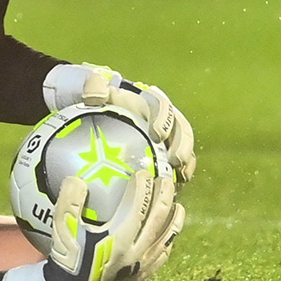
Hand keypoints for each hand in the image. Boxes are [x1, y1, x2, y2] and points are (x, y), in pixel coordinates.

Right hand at [42, 168, 183, 280]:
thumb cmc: (68, 255)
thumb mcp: (62, 227)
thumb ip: (69, 202)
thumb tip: (77, 179)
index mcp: (116, 241)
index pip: (138, 208)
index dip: (143, 188)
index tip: (143, 172)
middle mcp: (134, 253)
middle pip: (158, 219)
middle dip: (164, 195)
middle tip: (165, 179)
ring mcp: (141, 265)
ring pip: (166, 237)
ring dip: (174, 217)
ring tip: (176, 201)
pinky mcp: (143, 274)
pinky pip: (164, 254)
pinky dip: (169, 238)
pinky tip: (171, 228)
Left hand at [79, 69, 196, 184]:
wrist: (97, 124)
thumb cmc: (98, 108)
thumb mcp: (94, 93)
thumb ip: (94, 87)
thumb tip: (96, 97)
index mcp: (150, 105)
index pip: (163, 107)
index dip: (164, 118)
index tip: (156, 133)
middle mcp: (164, 123)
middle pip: (182, 132)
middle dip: (183, 145)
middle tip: (175, 160)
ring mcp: (167, 144)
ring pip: (185, 152)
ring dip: (186, 164)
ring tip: (180, 178)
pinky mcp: (163, 165)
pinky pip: (176, 173)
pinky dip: (177, 181)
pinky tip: (171, 193)